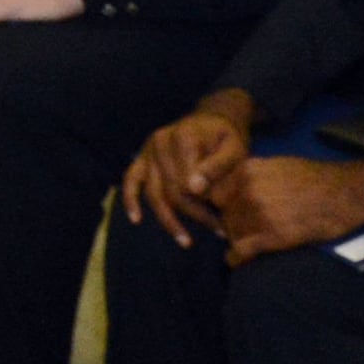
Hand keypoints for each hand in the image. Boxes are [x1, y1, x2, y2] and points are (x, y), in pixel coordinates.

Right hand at [119, 92, 255, 246]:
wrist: (212, 121)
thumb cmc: (225, 139)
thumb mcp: (233, 148)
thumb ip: (216, 166)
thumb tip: (194, 188)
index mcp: (183, 137)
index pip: (187, 183)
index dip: (204, 206)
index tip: (223, 221)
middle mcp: (160, 142)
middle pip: (172, 191)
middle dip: (194, 214)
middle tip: (218, 231)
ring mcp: (148, 151)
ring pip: (154, 193)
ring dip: (168, 220)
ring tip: (187, 242)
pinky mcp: (141, 159)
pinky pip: (130, 180)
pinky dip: (130, 200)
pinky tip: (136, 219)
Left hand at [216, 155, 363, 265]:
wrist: (344, 195)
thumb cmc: (315, 179)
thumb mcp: (276, 165)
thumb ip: (251, 176)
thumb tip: (233, 190)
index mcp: (247, 170)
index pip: (215, 191)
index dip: (222, 204)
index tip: (227, 210)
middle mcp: (248, 190)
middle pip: (224, 213)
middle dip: (231, 222)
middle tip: (243, 229)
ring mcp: (259, 214)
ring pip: (231, 232)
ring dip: (237, 239)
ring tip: (247, 243)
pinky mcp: (272, 237)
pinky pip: (240, 251)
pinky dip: (236, 258)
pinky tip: (237, 260)